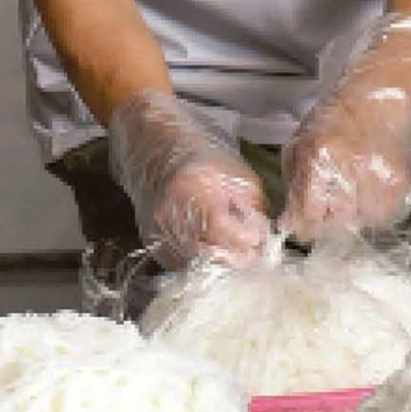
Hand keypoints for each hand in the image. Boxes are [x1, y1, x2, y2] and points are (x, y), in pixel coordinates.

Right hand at [108, 90, 269, 266]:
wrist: (155, 147)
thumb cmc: (203, 155)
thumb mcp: (239, 174)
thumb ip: (252, 207)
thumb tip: (260, 237)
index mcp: (190, 187)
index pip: (218, 227)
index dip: (242, 239)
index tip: (259, 241)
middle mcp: (167, 211)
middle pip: (205, 252)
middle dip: (235, 257)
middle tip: (253, 254)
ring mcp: (155, 228)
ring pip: (193, 263)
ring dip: (220, 263)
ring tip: (238, 253)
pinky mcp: (150, 239)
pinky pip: (179, 262)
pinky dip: (200, 262)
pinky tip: (216, 251)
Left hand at [280, 13, 410, 240]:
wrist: (384, 86)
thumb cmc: (336, 113)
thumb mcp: (301, 141)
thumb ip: (295, 181)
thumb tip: (290, 219)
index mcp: (317, 156)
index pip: (306, 216)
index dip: (303, 225)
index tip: (303, 222)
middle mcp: (347, 167)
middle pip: (333, 224)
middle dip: (327, 222)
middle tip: (328, 207)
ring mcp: (376, 173)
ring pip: (359, 223)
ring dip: (352, 217)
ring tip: (350, 196)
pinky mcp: (399, 177)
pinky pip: (384, 215)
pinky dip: (375, 211)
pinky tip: (369, 192)